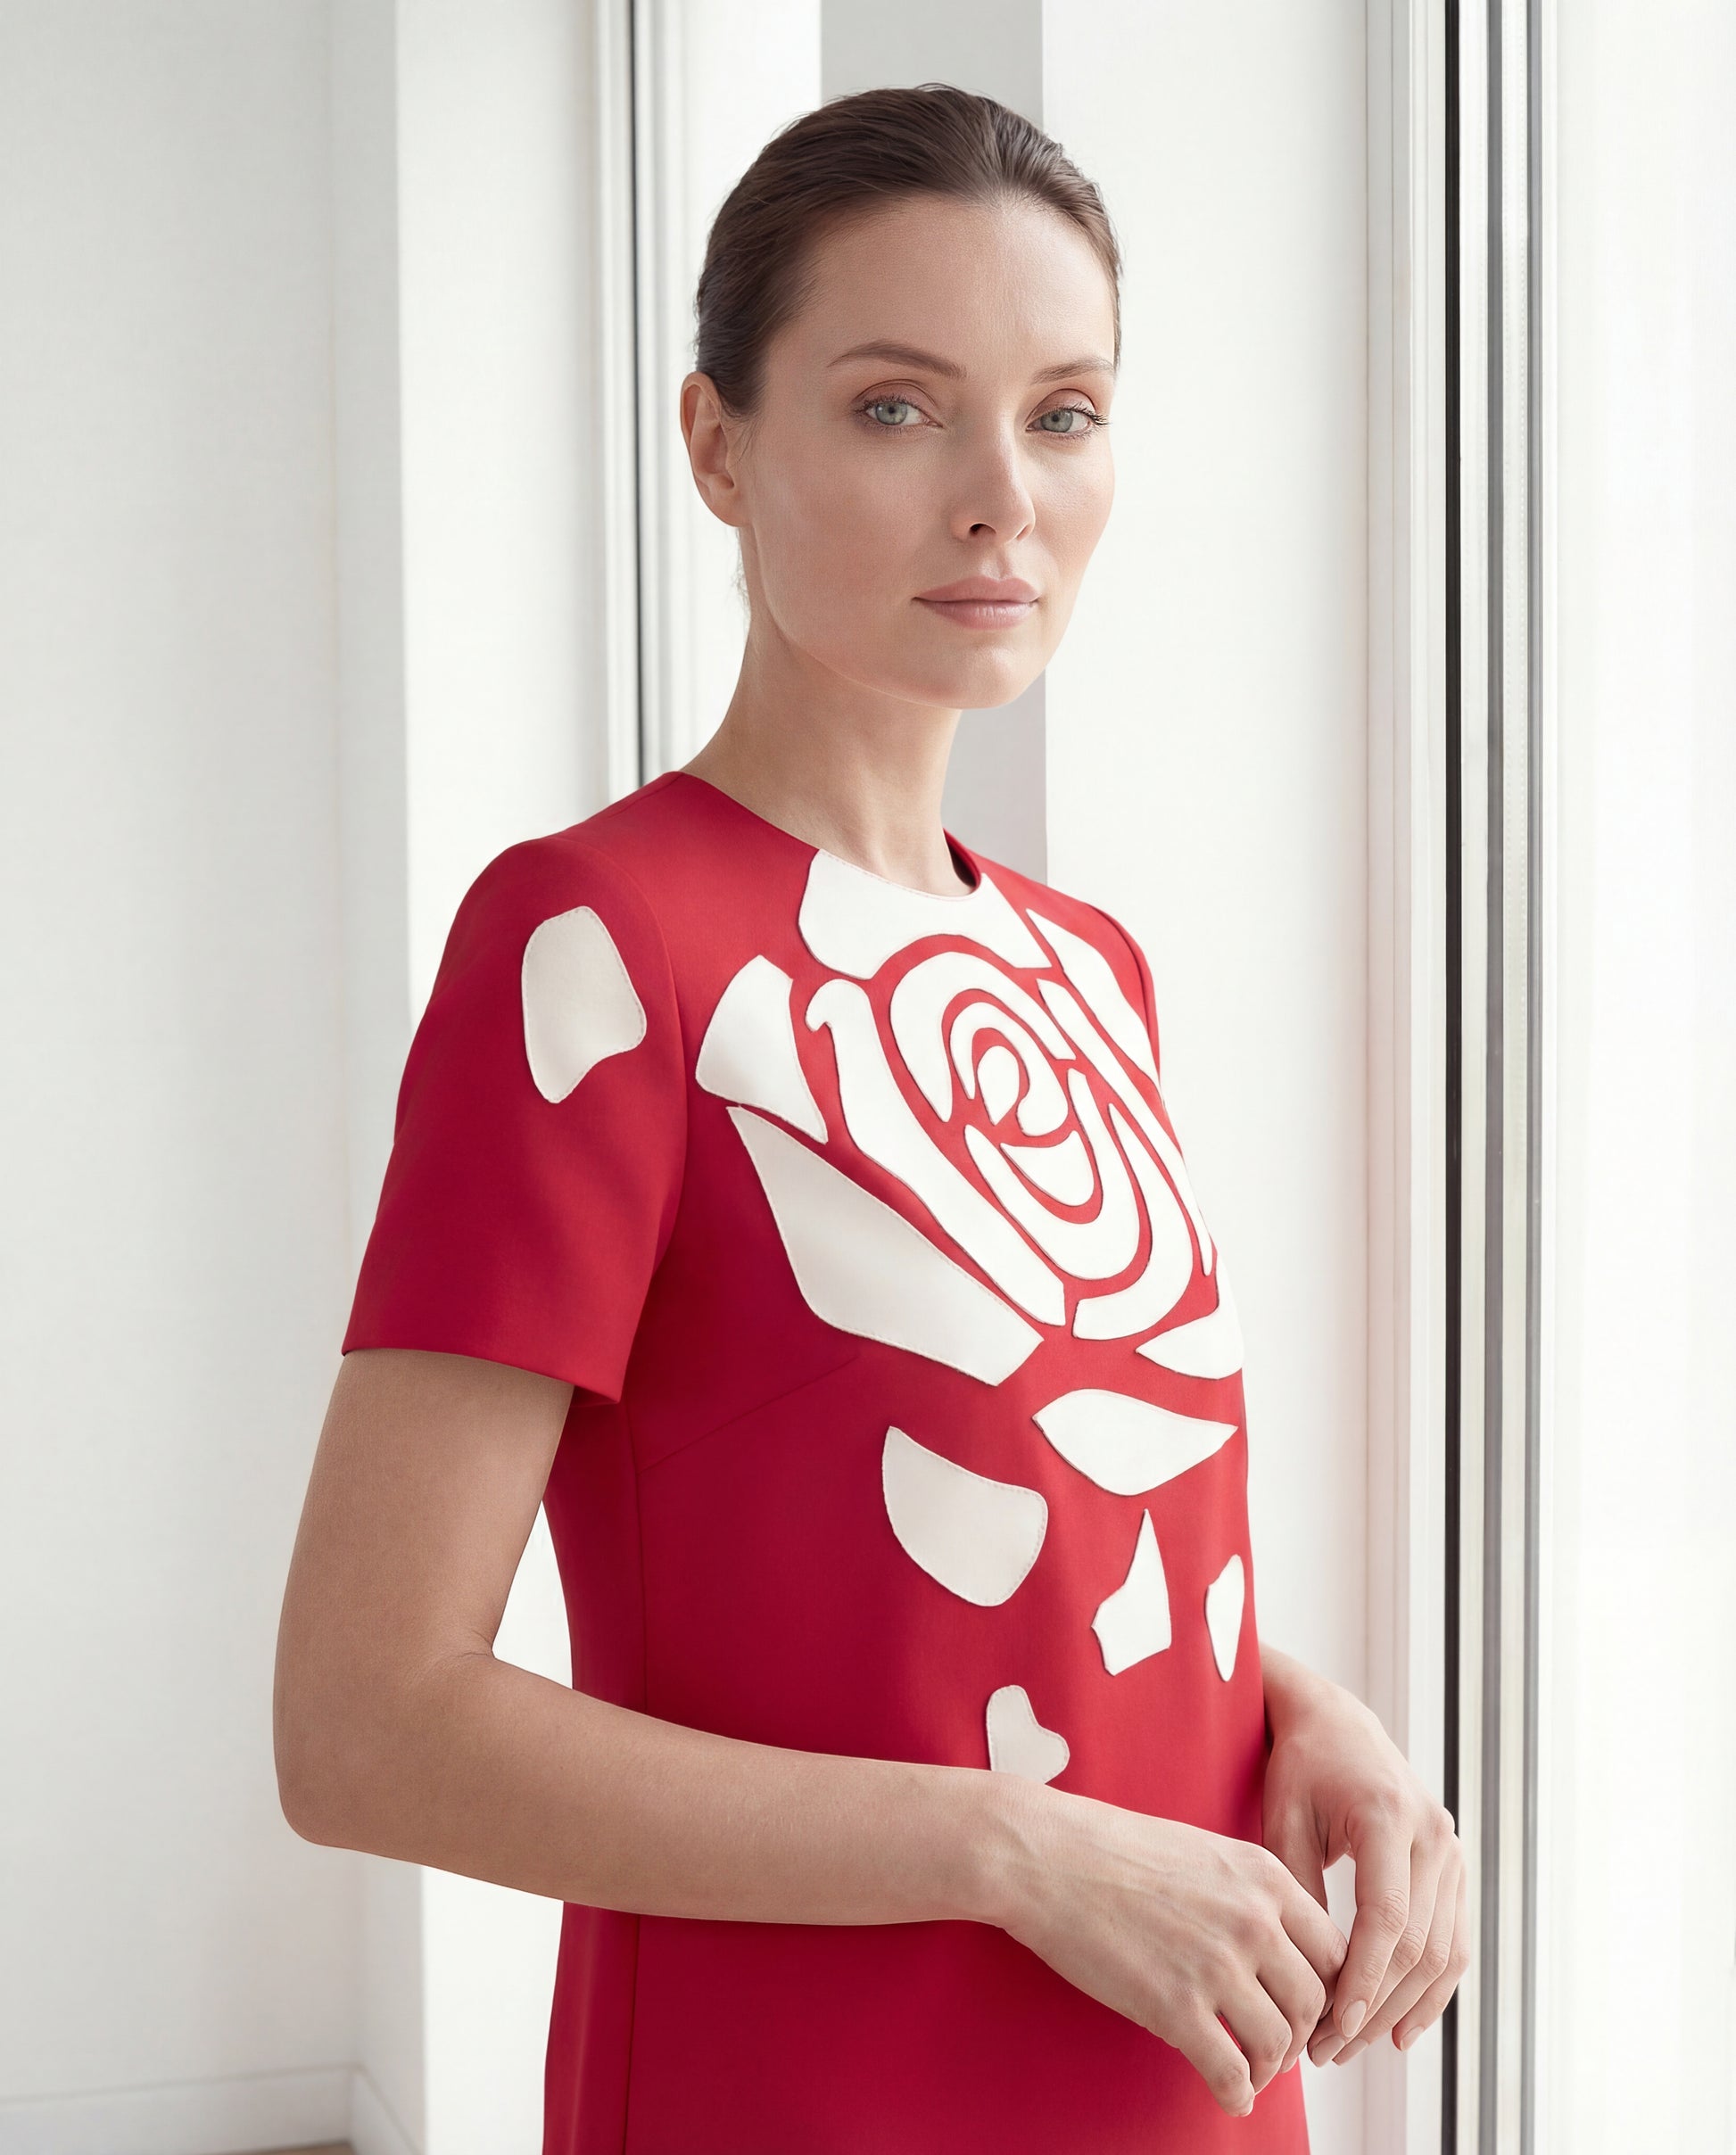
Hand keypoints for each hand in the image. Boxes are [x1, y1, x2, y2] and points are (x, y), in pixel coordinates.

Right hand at [988, 1780, 1348, 2116]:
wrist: (1049, 1857)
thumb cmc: (1113, 1850)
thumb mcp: (1205, 1852)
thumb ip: (1249, 1895)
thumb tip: (1277, 1946)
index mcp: (1263, 1877)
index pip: (1334, 1950)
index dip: (1329, 1990)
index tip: (1313, 2010)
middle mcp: (1252, 1920)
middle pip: (1314, 2001)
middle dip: (1302, 2034)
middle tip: (1280, 2046)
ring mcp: (1216, 1965)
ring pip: (1279, 2042)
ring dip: (1270, 2067)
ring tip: (1250, 2070)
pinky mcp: (1176, 2007)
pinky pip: (1232, 2072)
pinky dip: (1237, 2094)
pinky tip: (1229, 2094)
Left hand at [1258, 1654, 1470, 2065]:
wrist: (1337, 1724)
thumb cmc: (1300, 1769)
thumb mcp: (1284, 1820)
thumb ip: (1299, 1892)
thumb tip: (1308, 1975)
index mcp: (1389, 1816)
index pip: (1387, 1916)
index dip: (1363, 1977)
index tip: (1332, 2024)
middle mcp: (1433, 1835)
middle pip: (1417, 1944)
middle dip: (1374, 2005)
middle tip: (1328, 2049)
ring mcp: (1451, 1852)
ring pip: (1441, 1953)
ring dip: (1401, 2008)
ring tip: (1354, 2046)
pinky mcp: (1454, 1869)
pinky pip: (1453, 1941)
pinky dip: (1432, 1990)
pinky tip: (1401, 2030)